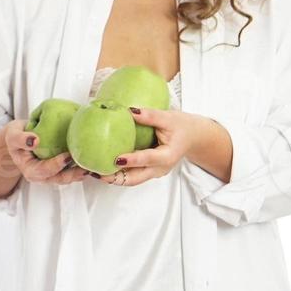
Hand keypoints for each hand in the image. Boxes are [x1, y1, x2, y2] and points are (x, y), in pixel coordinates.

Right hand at [0, 119, 89, 185]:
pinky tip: (94, 159)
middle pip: (60, 178)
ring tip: (94, 166)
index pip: (44, 170)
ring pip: (70, 176)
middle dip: (74, 174)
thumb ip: (20, 139)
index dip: (56, 165)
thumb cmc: (17, 137)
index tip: (67, 156)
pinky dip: (83, 166)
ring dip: (82, 173)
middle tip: (87, 167)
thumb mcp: (12, 135)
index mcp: (31, 171)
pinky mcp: (62, 168)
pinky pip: (73, 169)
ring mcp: (54, 174)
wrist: (21, 139)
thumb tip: (34, 140)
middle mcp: (43, 176)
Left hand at [99, 106, 213, 186]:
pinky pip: (133, 175)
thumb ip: (149, 115)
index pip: (147, 159)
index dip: (131, 159)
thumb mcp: (168, 117)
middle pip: (135, 178)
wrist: (194, 137)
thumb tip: (129, 110)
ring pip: (132, 180)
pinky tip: (105, 167)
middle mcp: (160, 168)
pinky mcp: (149, 170)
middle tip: (97, 172)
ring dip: (115, 178)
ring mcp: (154, 172)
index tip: (116, 158)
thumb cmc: (182, 126)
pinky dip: (120, 173)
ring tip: (96, 173)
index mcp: (167, 156)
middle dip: (116, 177)